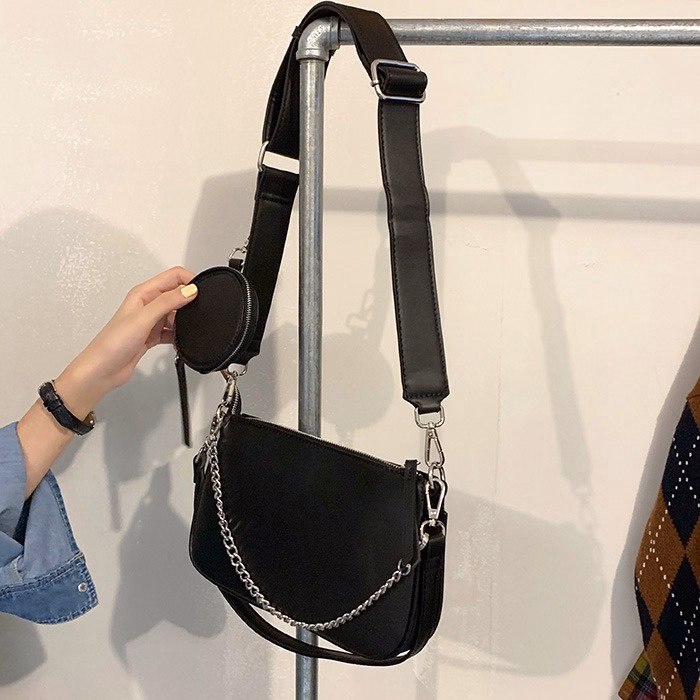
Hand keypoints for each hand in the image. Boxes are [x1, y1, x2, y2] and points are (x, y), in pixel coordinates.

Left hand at [55, 266, 197, 417]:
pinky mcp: (152, 335)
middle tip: (198, 311)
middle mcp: (147, 305)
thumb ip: (167, 302)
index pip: (173, 276)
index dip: (190, 279)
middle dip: (189, 301)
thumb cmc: (112, 344)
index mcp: (143, 294)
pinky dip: (178, 335)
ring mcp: (149, 321)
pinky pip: (172, 331)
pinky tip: (179, 341)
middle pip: (176, 294)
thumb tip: (189, 290)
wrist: (102, 370)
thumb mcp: (143, 319)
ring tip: (186, 329)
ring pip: (176, 314)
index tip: (203, 290)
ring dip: (184, 320)